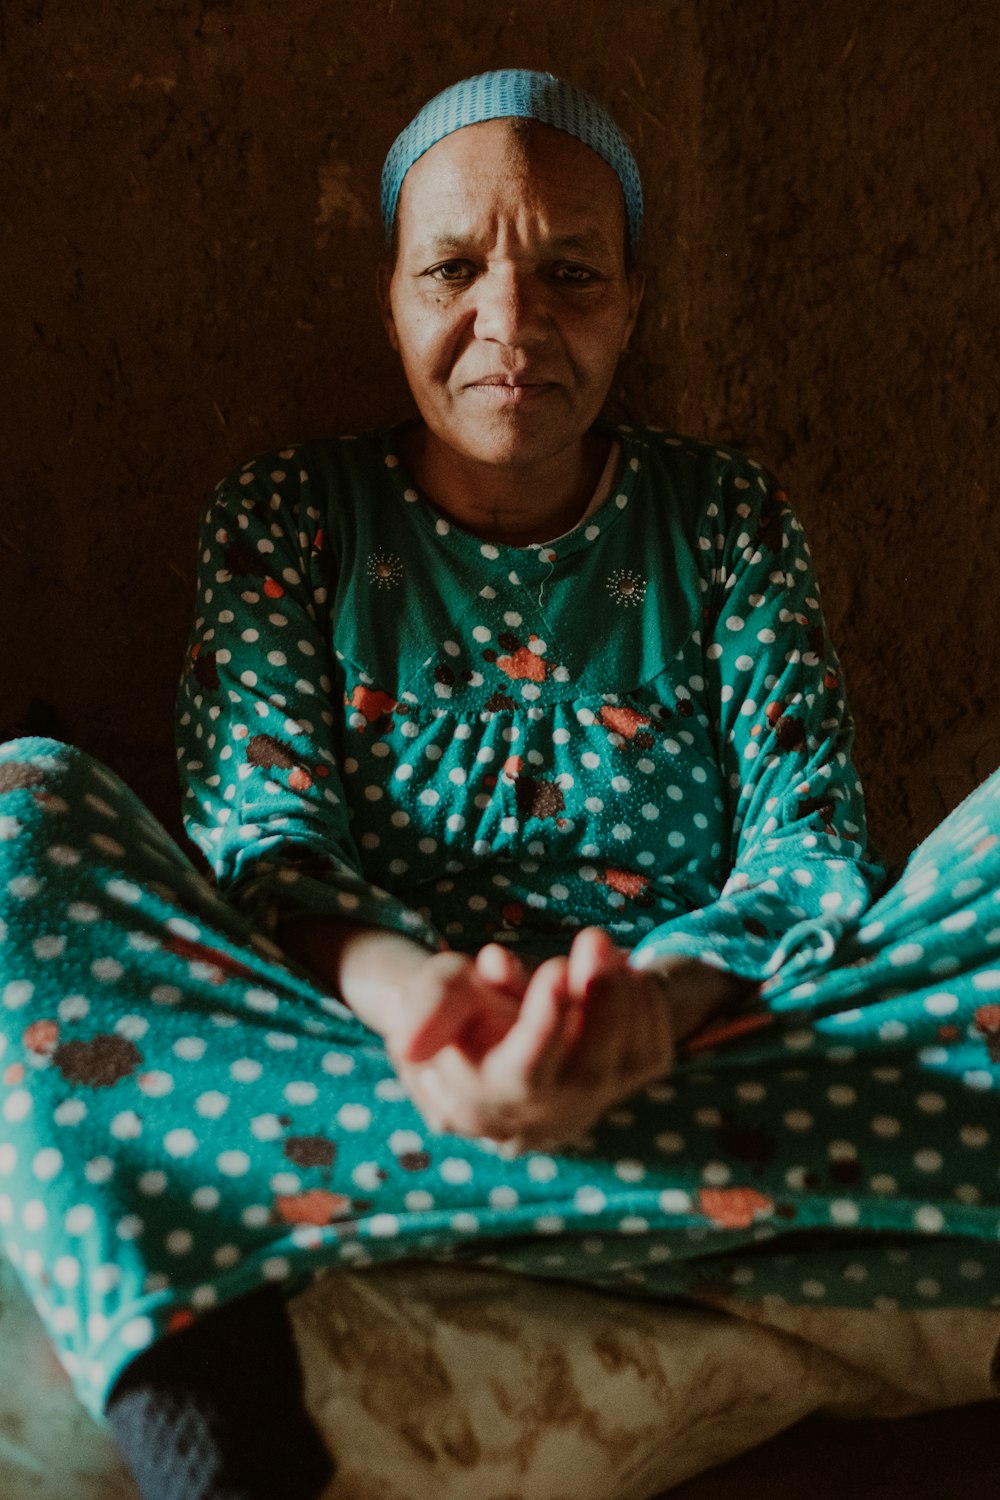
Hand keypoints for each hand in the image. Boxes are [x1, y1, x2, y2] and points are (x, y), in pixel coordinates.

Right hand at [388, 928, 678, 1152]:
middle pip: (587, 1073)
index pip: (523, 1075)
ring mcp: (584, 1106)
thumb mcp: (434, 989)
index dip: (545, 1025)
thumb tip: (423, 1034)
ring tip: (601, 945)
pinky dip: (646, 1008)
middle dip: (599, 1001)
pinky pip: (651, 1056)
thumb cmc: (454, 1003)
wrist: (484, 1024)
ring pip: (625, 1065)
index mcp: (482, 1101)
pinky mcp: (618, 1087)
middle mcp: (538, 1116)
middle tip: (594, 939)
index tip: (556, 970)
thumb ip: (431, 1007)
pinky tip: (621, 970)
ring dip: (625, 998)